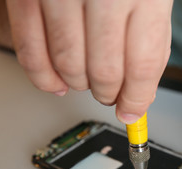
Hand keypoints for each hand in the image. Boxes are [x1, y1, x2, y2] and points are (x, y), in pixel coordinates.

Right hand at [6, 0, 172, 123]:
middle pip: (104, 71)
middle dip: (109, 94)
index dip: (137, 98)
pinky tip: (58, 83)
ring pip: (68, 67)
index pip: (141, 66)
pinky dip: (44, 77)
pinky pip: (30, 51)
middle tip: (112, 94)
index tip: (132, 110)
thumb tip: (139, 94)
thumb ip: (151, 45)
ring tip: (89, 82)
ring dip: (81, 85)